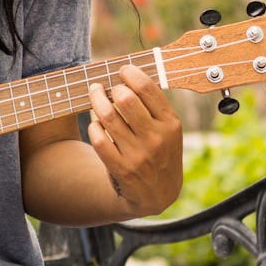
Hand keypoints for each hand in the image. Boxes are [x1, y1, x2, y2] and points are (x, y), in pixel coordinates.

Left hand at [86, 65, 182, 217]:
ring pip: (107, 116)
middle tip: (106, 87)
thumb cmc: (161, 153)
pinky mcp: (121, 169)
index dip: (130, 73)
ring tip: (95, 95)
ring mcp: (138, 155)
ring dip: (97, 101)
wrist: (158, 194)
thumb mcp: (170, 130)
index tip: (122, 70)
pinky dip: (94, 127)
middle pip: (125, 99)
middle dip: (111, 87)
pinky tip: (96, 124)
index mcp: (171, 124)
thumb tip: (132, 74)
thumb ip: (156, 106)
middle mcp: (156, 138)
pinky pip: (99, 139)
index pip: (147, 88)